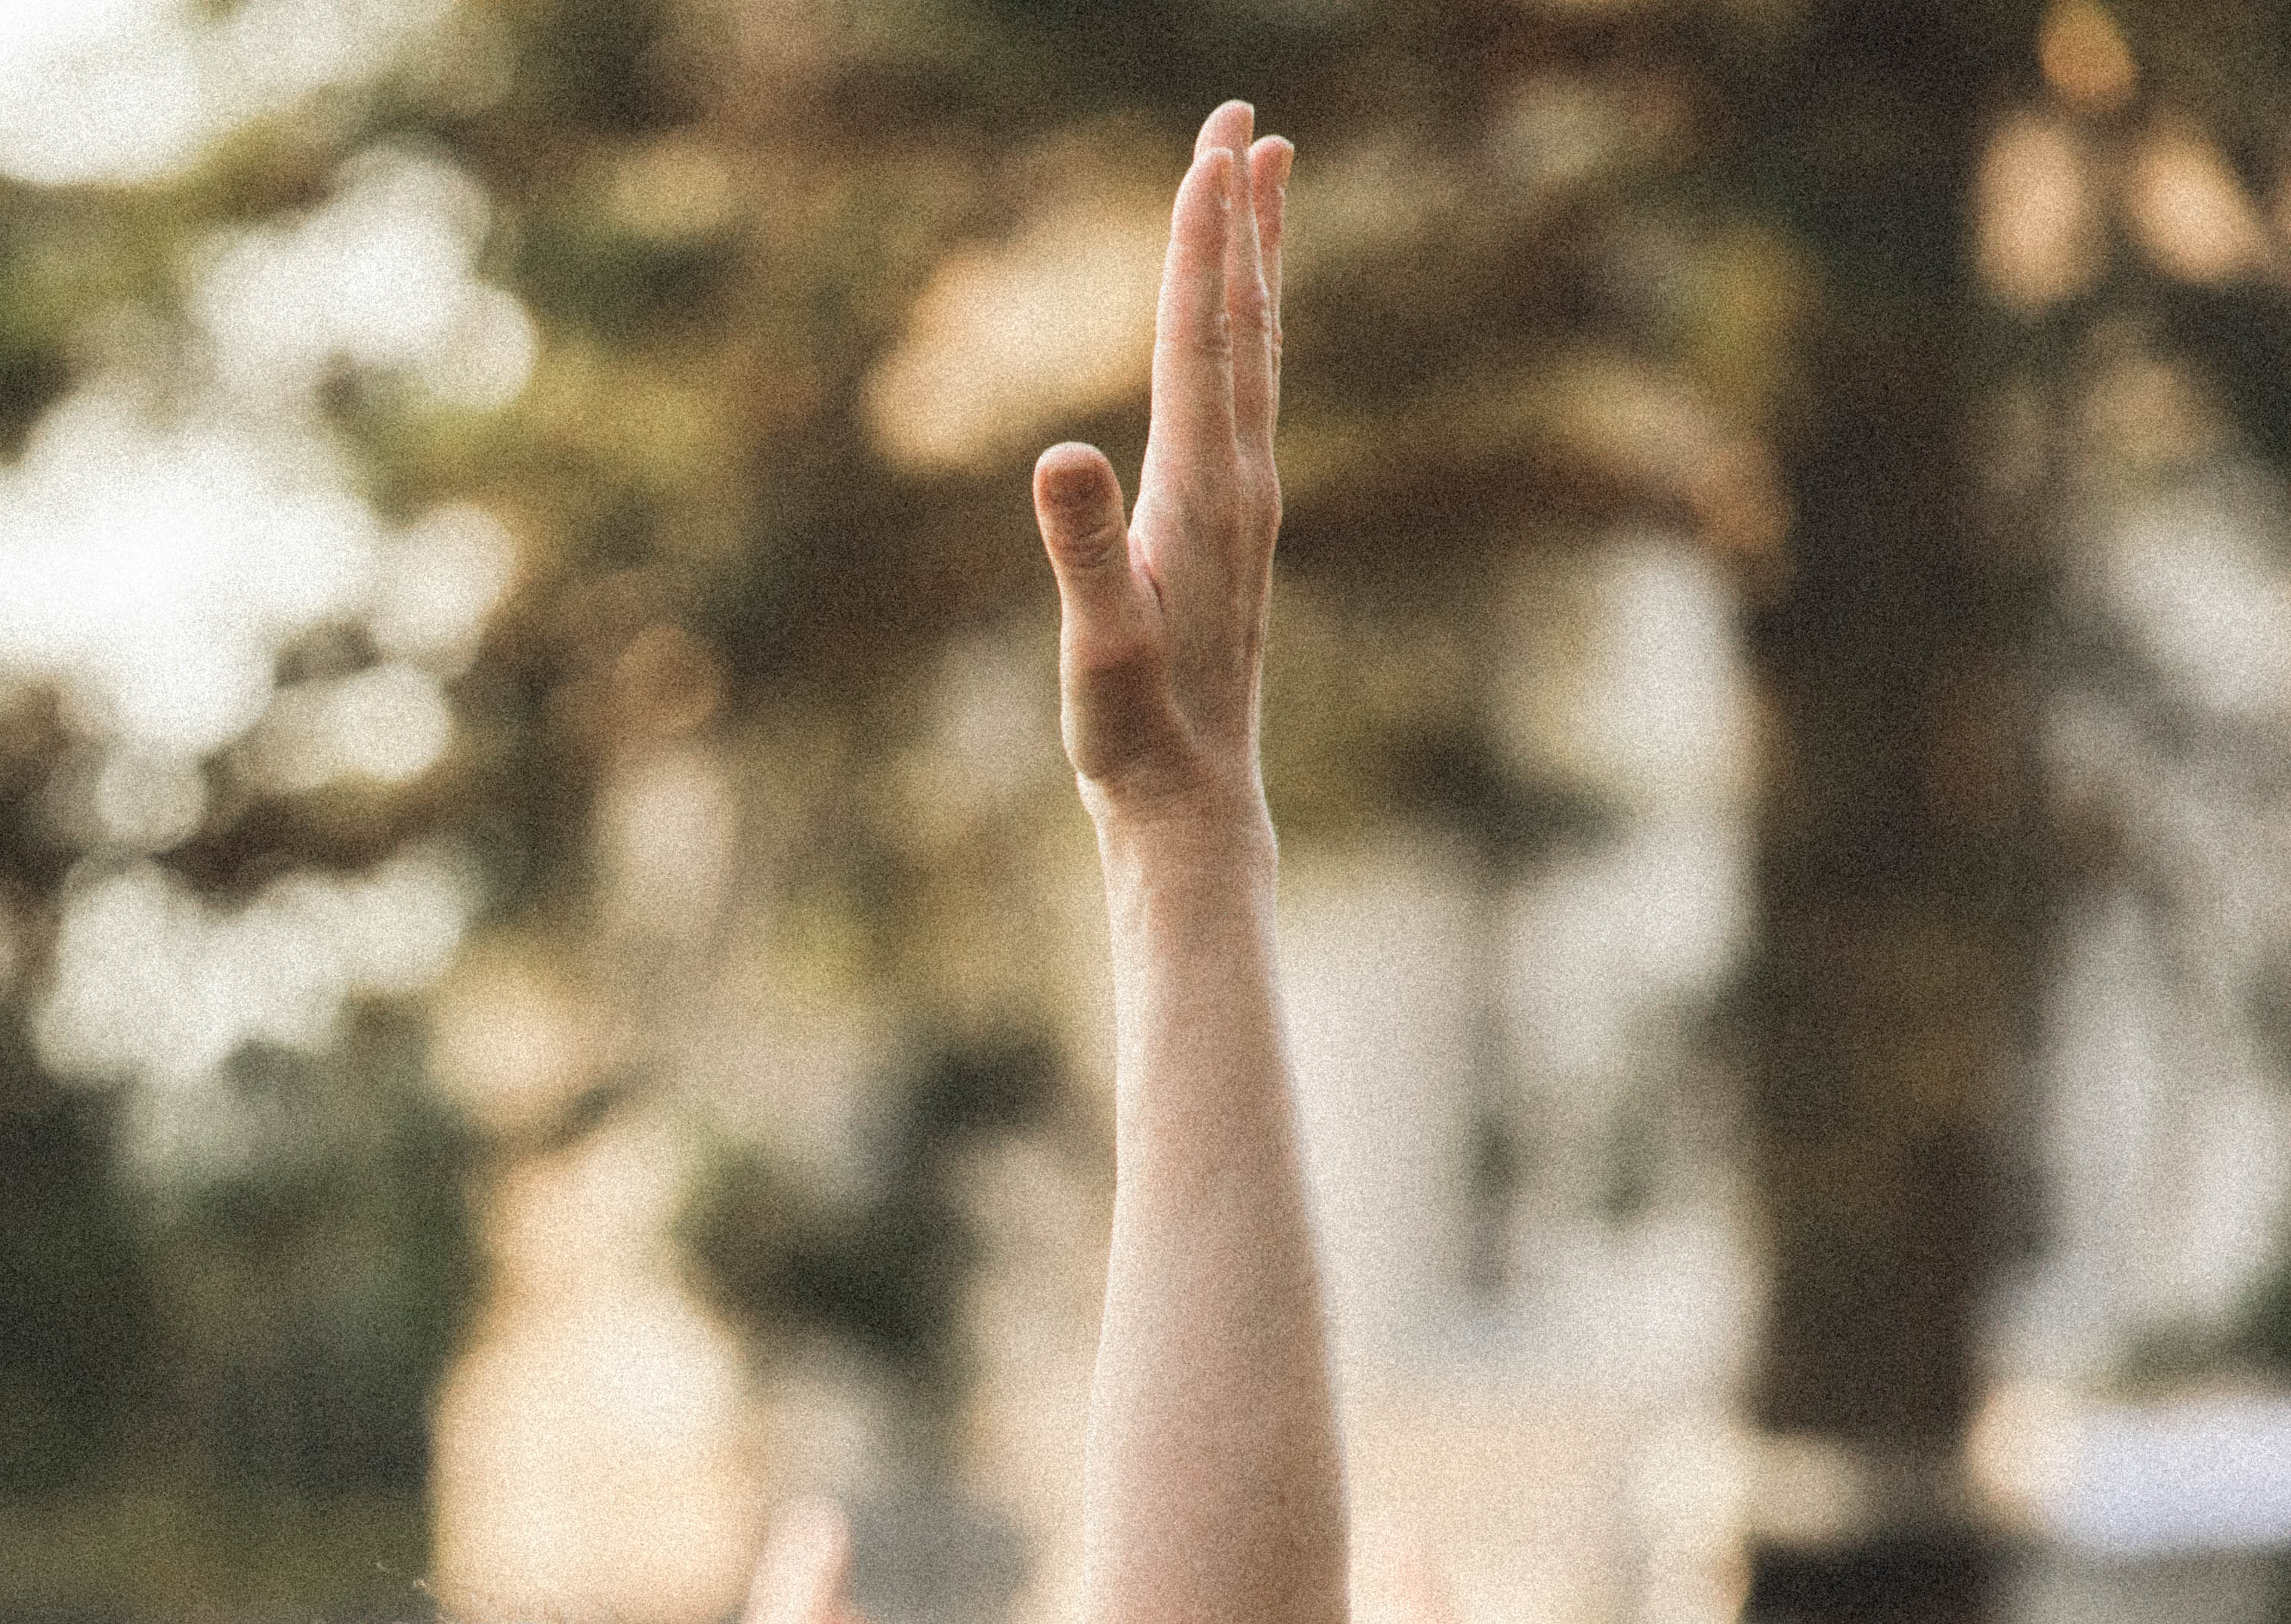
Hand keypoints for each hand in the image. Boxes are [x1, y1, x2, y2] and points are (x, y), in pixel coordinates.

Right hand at [1033, 106, 1289, 840]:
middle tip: (1247, 120)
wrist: (1193, 803)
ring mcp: (1244, 497)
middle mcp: (1240, 477)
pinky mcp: (1233, 521)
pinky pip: (1244, 392)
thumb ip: (1082, 548)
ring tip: (1266, 176)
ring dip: (1257, 257)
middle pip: (1245, 320)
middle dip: (1243, 216)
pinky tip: (1237, 320)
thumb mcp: (1096, 644)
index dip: (1202, 243)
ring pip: (1255, 348)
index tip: (1211, 150)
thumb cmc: (1135, 734)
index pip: (1200, 340)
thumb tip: (1058, 451)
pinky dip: (1244, 327)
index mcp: (1202, 490)